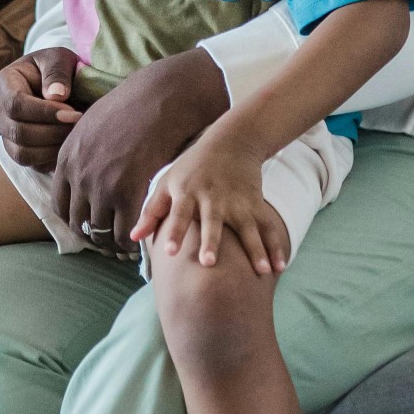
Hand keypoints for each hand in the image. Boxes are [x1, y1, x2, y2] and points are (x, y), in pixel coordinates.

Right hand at [0, 47, 81, 172]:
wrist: (59, 82)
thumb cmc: (58, 67)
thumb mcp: (59, 58)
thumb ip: (57, 72)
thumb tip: (57, 96)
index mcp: (4, 84)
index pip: (15, 104)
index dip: (44, 112)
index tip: (72, 112)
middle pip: (17, 132)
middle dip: (52, 132)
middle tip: (80, 124)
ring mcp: (7, 133)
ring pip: (22, 153)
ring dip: (53, 148)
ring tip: (76, 134)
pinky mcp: (19, 150)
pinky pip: (32, 165)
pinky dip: (53, 158)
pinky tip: (70, 144)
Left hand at [53, 45, 227, 251]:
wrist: (158, 97)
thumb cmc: (132, 106)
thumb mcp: (91, 125)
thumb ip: (82, 151)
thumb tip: (84, 166)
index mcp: (66, 159)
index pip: (59, 206)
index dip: (75, 221)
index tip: (90, 225)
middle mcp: (78, 176)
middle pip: (78, 224)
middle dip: (94, 236)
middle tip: (110, 241)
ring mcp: (101, 186)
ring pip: (101, 232)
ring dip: (113, 243)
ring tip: (126, 246)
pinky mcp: (127, 193)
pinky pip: (124, 233)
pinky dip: (130, 243)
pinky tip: (140, 241)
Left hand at [134, 126, 286, 276]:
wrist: (231, 142)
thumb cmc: (192, 168)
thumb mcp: (168, 183)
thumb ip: (152, 211)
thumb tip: (133, 238)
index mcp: (188, 193)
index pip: (178, 215)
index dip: (173, 232)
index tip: (168, 252)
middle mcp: (213, 197)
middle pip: (212, 222)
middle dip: (211, 242)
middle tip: (209, 264)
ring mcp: (238, 201)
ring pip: (247, 228)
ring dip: (255, 250)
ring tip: (262, 271)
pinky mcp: (256, 204)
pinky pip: (267, 227)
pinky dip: (276, 246)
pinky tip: (281, 266)